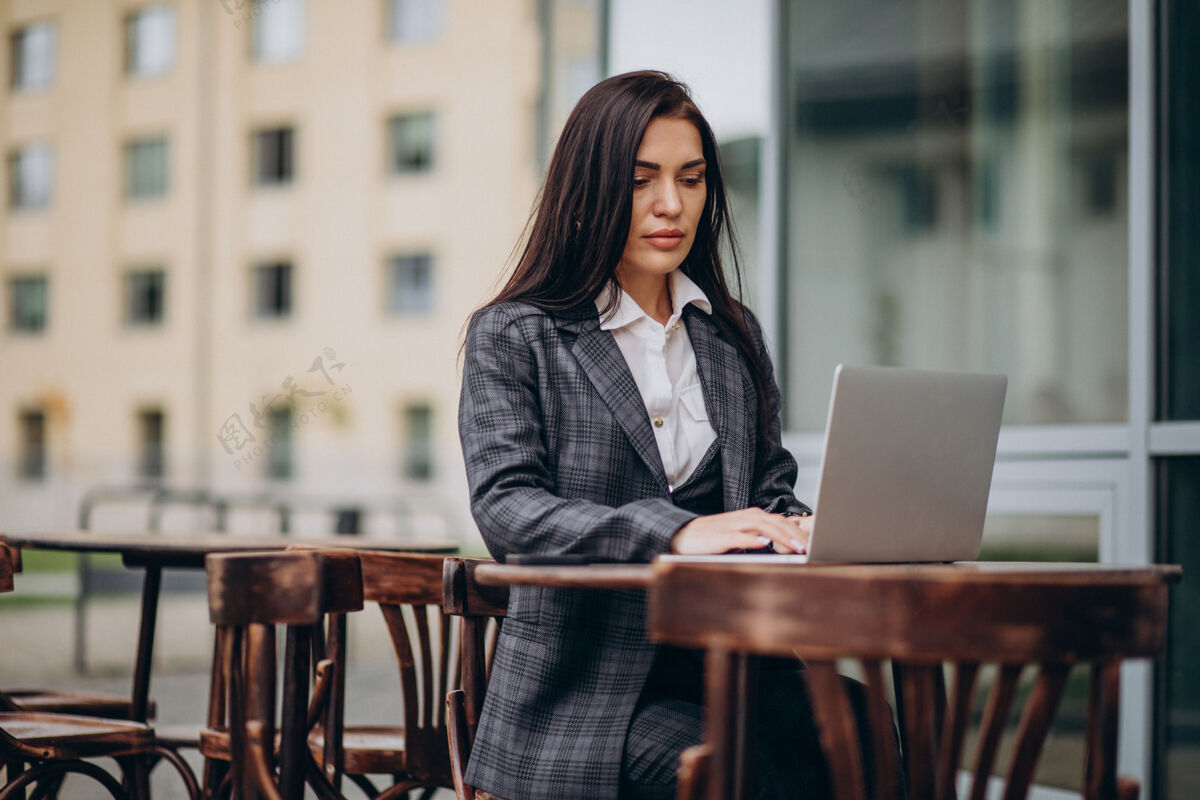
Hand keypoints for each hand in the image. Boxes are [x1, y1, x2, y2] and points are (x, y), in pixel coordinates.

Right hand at [670, 508, 812, 554]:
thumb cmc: (715, 537)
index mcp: (752, 517)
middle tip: (811, 546)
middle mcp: (745, 518)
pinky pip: (739, 536)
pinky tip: (763, 544)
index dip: (798, 531)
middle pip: (775, 522)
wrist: (684, 535)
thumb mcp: (742, 535)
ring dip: (780, 536)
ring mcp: (733, 526)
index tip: (815, 542)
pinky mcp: (721, 536)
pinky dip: (752, 539)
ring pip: (761, 527)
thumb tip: (785, 537)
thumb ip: (761, 535)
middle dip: (795, 534)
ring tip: (795, 546)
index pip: (780, 521)